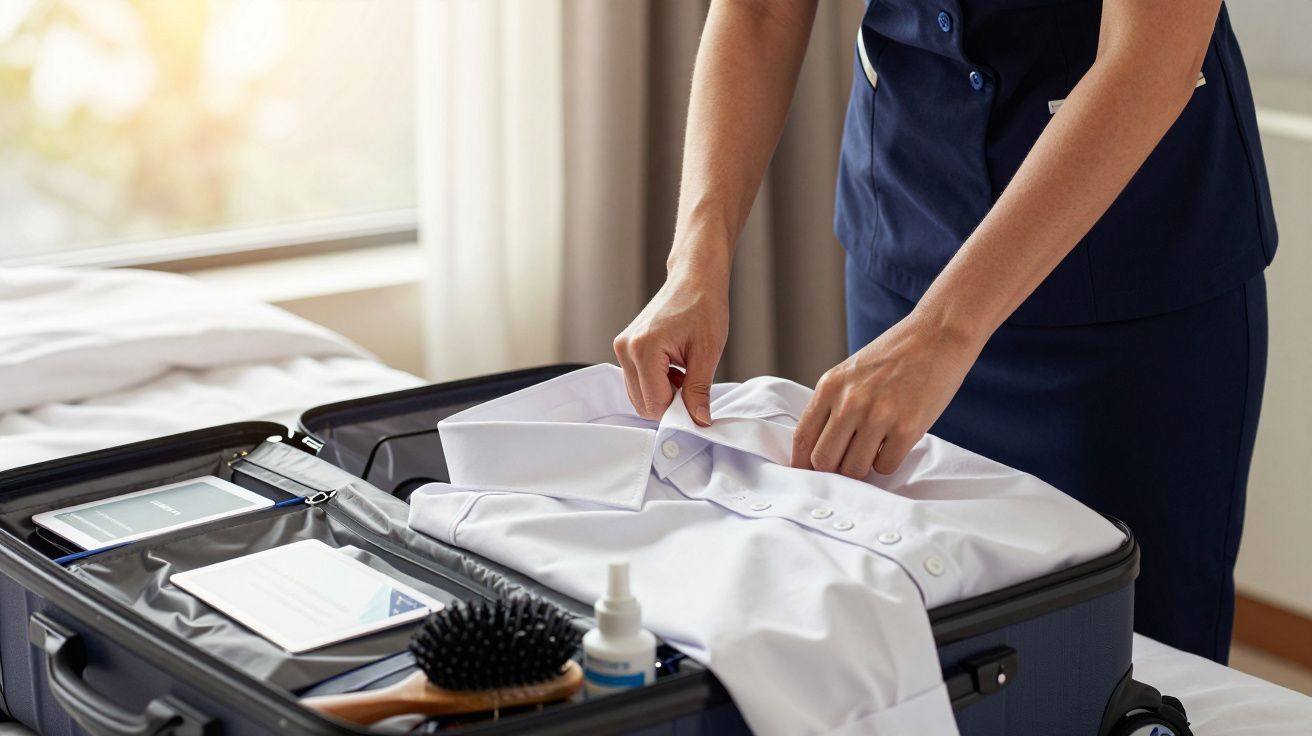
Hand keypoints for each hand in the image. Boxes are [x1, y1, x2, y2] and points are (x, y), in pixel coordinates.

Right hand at [613, 270, 728, 424]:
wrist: (694, 279)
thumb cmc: (703, 306)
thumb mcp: (708, 352)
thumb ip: (699, 391)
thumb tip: (698, 420)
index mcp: (644, 349)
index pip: (654, 403)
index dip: (678, 413)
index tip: (698, 409)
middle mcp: (626, 349)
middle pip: (642, 403)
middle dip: (669, 405)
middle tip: (693, 390)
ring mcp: (622, 347)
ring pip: (638, 394)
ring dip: (662, 395)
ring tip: (684, 375)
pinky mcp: (625, 347)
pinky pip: (637, 380)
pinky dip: (656, 384)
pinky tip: (675, 370)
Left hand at [791, 310, 984, 476]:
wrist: (938, 335)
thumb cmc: (895, 356)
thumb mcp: (850, 373)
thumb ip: (832, 405)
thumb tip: (817, 449)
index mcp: (830, 386)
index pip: (802, 438)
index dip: (801, 463)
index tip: (808, 473)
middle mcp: (850, 402)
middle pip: (824, 460)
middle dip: (833, 470)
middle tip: (845, 464)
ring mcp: (878, 416)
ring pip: (854, 470)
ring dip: (862, 468)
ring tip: (872, 450)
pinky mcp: (907, 428)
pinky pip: (885, 467)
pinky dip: (887, 462)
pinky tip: (894, 443)